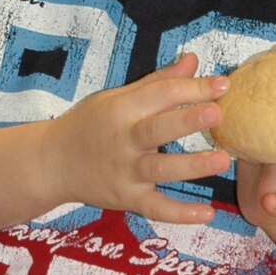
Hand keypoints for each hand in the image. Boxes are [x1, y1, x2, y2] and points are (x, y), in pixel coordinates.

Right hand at [42, 53, 230, 225]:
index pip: (160, 95)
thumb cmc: (89, 124)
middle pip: (157, 129)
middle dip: (187, 121)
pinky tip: (207, 214)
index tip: (223, 85)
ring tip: (222, 160)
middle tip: (218, 113)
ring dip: (192, 166)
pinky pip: (155, 208)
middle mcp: (123, 140)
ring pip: (160, 169)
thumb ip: (158, 83)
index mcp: (121, 109)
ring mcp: (124, 172)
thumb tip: (193, 61)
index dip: (192, 88)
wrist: (52, 162)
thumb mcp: (117, 97)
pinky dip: (180, 214)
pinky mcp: (126, 198)